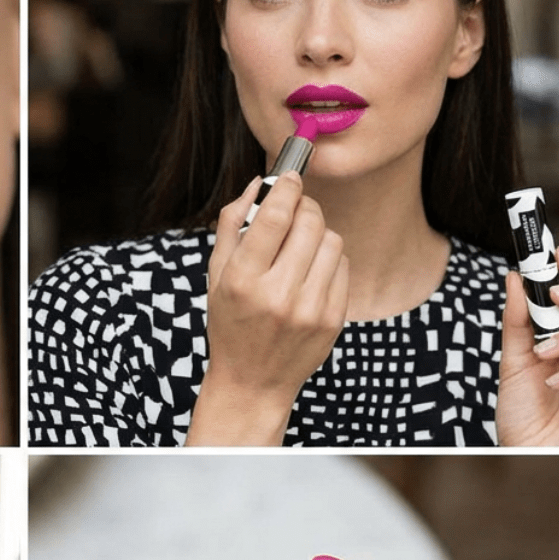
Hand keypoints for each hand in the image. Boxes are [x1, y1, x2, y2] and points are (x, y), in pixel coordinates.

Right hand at [187, 173, 347, 445]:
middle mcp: (277, 295)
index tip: (290, 176)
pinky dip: (328, 260)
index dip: (287, 186)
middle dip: (303, 208)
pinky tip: (310, 274)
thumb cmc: (230, 324)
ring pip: (332, 241)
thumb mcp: (216, 276)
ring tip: (299, 250)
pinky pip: (343, 266)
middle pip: (310, 222)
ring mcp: (309, 309)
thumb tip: (260, 183)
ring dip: (318, 235)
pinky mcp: (332, 320)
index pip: (275, 216)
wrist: (252, 383)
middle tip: (294, 212)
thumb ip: (232, 225)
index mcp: (242, 280)